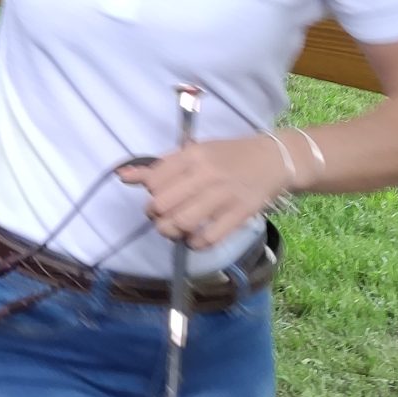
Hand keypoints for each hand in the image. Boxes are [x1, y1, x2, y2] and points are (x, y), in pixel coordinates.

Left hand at [120, 135, 289, 249]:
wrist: (275, 159)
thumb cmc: (229, 156)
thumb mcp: (194, 152)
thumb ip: (160, 167)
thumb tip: (122, 175)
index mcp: (192, 154)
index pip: (154, 181)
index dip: (151, 194)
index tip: (160, 197)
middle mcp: (206, 173)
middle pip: (162, 205)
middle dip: (157, 216)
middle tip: (165, 216)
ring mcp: (224, 194)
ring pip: (181, 222)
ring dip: (172, 232)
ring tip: (177, 230)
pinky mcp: (240, 213)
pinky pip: (208, 237)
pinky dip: (195, 243)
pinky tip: (195, 239)